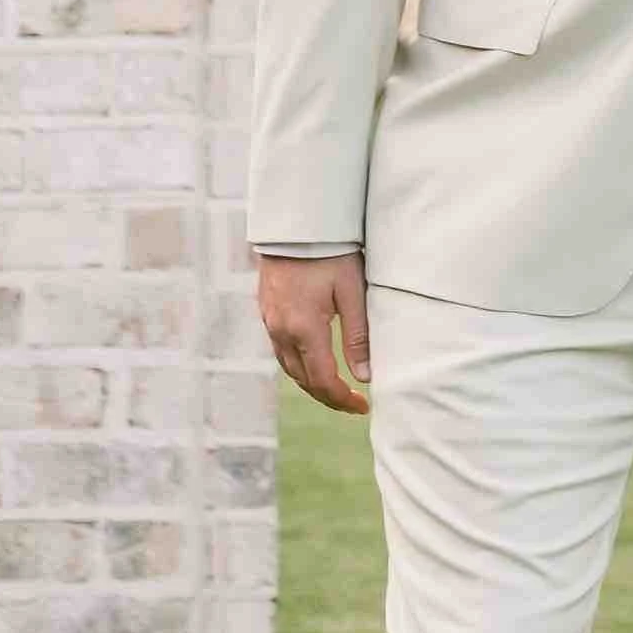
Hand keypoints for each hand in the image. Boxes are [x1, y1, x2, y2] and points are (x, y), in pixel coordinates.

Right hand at [259, 252, 370, 413]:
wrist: (296, 224)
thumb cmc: (331, 253)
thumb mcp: (352, 292)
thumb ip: (358, 336)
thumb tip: (365, 375)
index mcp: (304, 328)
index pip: (323, 380)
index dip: (343, 399)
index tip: (363, 407)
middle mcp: (281, 330)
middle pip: (303, 380)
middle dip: (329, 397)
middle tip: (353, 404)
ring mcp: (270, 322)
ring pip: (290, 368)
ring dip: (312, 384)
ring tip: (337, 390)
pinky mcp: (267, 312)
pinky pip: (281, 351)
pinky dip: (300, 365)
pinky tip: (315, 364)